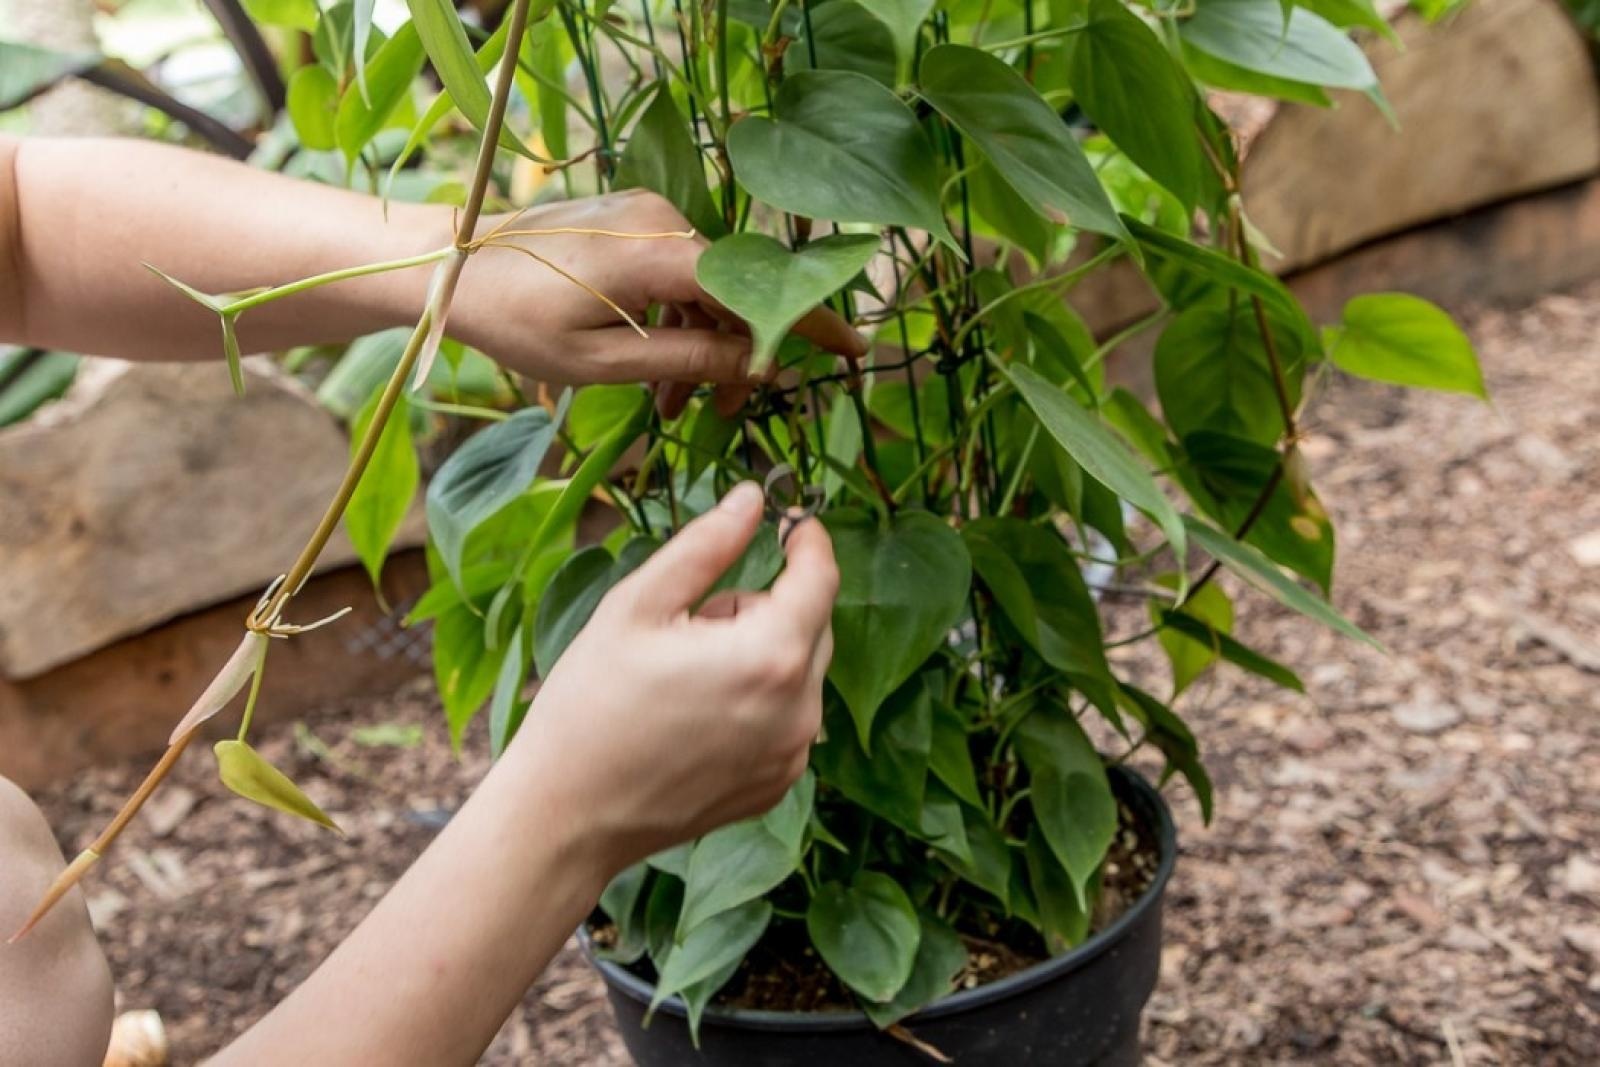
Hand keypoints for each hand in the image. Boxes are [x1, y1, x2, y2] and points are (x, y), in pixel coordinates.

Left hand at [445, 190, 866, 416]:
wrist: (446, 264)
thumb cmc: (513, 320)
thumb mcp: (599, 362)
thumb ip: (686, 361)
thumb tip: (759, 368)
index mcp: (657, 253)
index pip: (759, 288)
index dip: (811, 323)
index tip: (854, 352)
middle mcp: (662, 219)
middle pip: (737, 291)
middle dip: (743, 356)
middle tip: (731, 416)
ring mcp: (647, 214)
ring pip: (707, 287)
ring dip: (704, 347)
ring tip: (679, 411)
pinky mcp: (631, 220)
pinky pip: (678, 274)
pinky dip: (678, 322)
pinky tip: (658, 372)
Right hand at [515, 482, 836, 874]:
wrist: (566, 815)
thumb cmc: (590, 705)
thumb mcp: (638, 605)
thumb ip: (706, 544)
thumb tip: (752, 498)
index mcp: (769, 656)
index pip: (820, 579)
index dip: (809, 541)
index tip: (792, 521)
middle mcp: (799, 711)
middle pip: (811, 625)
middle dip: (764, 606)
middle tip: (690, 623)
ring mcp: (792, 755)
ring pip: (798, 672)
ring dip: (759, 655)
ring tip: (684, 677)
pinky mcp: (778, 785)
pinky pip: (787, 719)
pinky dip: (756, 703)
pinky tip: (695, 718)